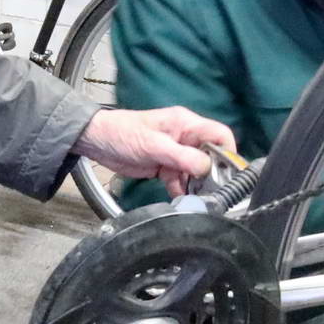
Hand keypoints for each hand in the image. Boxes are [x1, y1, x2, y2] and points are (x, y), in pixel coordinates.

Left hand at [77, 105, 235, 196]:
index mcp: (186, 124)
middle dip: (213, 173)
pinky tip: (180, 199)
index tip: (227, 173)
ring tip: (196, 198)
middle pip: (211, 155)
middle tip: (211, 191)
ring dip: (197, 185)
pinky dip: (182, 190)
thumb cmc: (122, 133)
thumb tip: (206, 167)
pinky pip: (180, 180)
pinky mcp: (164, 166)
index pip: (219, 135)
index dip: (227, 153)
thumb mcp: (153, 145)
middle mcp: (185, 138)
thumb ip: (181, 156)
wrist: (96, 141)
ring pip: (196, 171)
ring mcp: (175, 153)